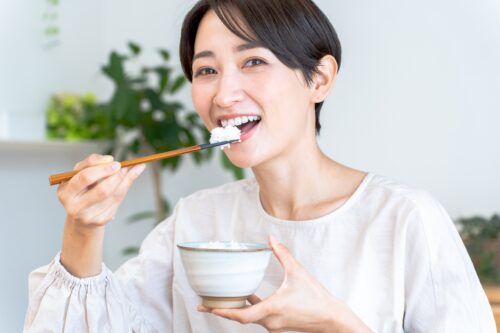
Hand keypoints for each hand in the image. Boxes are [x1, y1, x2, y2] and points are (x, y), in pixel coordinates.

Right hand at [58, 154, 144, 276]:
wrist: (81, 225)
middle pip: (98, 185)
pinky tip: (129, 180)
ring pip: (111, 193)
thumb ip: (102, 169)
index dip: (101, 165)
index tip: (114, 160)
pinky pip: (117, 202)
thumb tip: (133, 163)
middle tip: (123, 165)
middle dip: (114, 173)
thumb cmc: (85, 196)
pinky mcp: (99, 221)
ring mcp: (85, 215)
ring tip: (132, 170)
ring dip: (124, 179)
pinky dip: (125, 189)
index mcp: (65, 190)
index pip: (83, 173)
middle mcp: (72, 203)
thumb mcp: (87, 182)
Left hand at [198, 236, 372, 332]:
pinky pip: (257, 316)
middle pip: (240, 318)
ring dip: (234, 310)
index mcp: (273, 308)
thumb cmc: (316, 297)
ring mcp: (273, 324)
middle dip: (221, 310)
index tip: (208, 307)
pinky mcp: (278, 324)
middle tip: (202, 304)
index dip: (223, 311)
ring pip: (248, 318)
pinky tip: (246, 297)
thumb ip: (282, 254)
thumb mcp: (298, 272)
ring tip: (217, 301)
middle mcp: (270, 321)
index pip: (242, 315)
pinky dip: (248, 308)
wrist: (331, 319)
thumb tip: (270, 238)